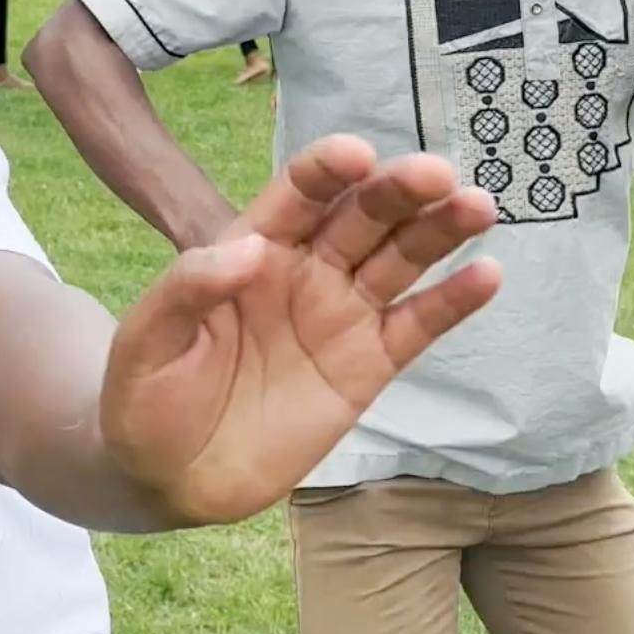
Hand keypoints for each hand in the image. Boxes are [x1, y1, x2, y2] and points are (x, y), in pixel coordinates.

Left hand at [99, 136, 502, 525]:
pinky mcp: (368, 366)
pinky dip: (454, 300)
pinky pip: (418, 326)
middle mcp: (306, 270)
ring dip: (440, 230)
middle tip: (437, 175)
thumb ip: (189, 288)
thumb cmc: (145, 397)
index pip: (298, 194)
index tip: (356, 155)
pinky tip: (487, 274)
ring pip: (401, 259)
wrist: (168, 477)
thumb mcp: (146, 340)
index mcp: (252, 247)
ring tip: (478, 206)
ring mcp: (341, 315)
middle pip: (363, 216)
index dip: (327, 170)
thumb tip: (250, 248)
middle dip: (400, 191)